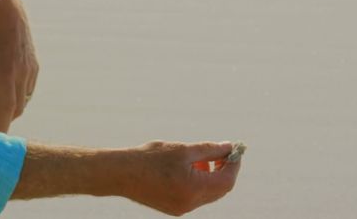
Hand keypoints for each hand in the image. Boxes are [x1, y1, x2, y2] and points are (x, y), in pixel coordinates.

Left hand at [0, 0, 37, 132]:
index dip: (2, 125)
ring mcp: (31, 69)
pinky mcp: (34, 66)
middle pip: (17, 107)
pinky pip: (29, 89)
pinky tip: (3, 87)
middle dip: (2, 119)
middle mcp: (23, 72)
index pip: (8, 107)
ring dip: (10, 106)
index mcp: (7, 70)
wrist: (6, 10)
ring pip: (24, 99)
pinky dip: (17, 95)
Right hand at [122, 141, 240, 215]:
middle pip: (220, 190)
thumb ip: (209, 149)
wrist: (121, 173)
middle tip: (224, 153)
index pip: (226, 181)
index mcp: (193, 188)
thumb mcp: (183, 149)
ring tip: (202, 159)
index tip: (235, 150)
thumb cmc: (150, 158)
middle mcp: (190, 203)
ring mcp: (181, 208)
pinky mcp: (174, 209)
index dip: (234, 165)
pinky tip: (190, 169)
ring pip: (208, 194)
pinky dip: (200, 183)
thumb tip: (229, 147)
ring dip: (212, 177)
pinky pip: (196, 197)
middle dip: (225, 170)